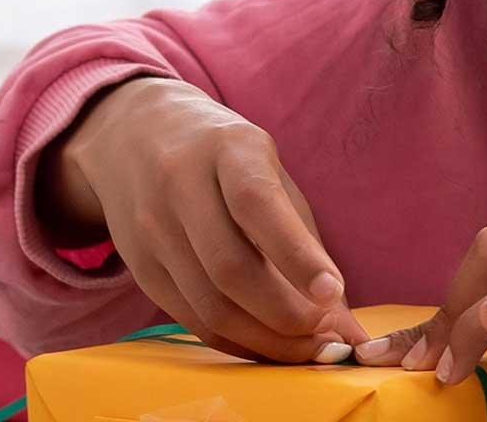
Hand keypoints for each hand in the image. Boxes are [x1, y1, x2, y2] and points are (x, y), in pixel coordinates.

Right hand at [45, 77, 368, 362]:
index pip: (257, 204)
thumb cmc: (226, 160)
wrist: (136, 136)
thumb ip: (307, 243)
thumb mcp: (269, 174)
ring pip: (210, 305)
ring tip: (309, 350)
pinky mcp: (140, 268)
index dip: (297, 254)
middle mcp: (180, 185)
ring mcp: (152, 230)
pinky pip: (192, 320)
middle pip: (230, 268)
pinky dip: (237, 343)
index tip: (334, 293)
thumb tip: (349, 327)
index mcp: (227, 149)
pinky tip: (270, 347)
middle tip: (330, 340)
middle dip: (288, 316)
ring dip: (267, 341)